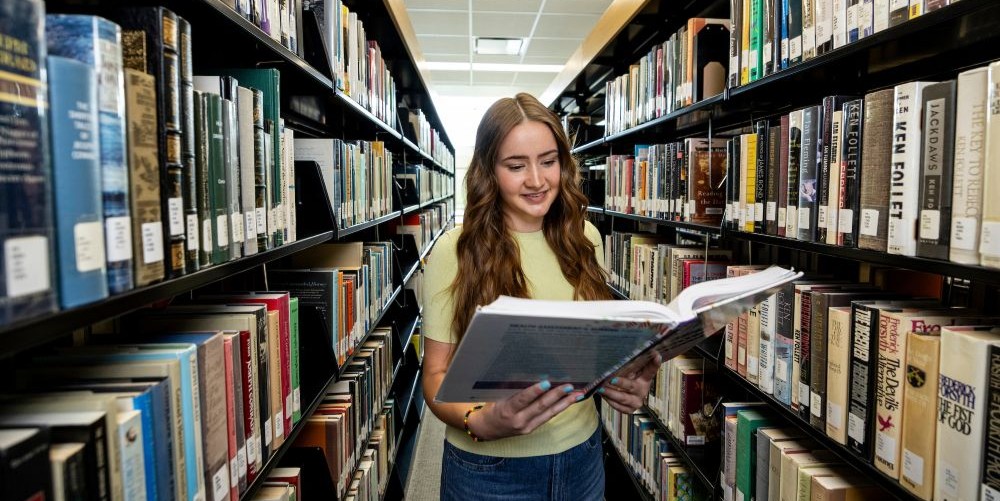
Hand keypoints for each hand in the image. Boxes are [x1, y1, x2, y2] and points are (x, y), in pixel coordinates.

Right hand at [468, 381, 584, 440]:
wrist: (486, 429)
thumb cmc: (492, 407)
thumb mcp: (497, 396)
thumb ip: (513, 388)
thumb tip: (532, 374)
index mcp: (507, 409)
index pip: (523, 399)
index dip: (535, 391)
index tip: (547, 382)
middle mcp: (518, 420)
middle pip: (540, 407)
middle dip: (556, 395)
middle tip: (569, 386)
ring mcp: (526, 427)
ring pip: (548, 414)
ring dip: (564, 403)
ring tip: (576, 395)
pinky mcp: (531, 429)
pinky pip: (547, 417)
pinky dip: (558, 408)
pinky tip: (568, 402)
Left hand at [599, 352, 661, 413]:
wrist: (626, 395)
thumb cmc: (627, 378)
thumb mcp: (630, 370)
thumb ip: (631, 362)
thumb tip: (629, 346)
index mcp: (645, 378)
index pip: (651, 370)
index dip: (654, 363)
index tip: (656, 355)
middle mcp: (642, 390)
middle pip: (632, 386)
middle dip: (622, 383)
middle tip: (612, 380)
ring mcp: (636, 401)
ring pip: (624, 398)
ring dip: (611, 393)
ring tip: (601, 389)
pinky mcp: (629, 409)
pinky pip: (619, 406)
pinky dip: (609, 401)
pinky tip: (603, 395)